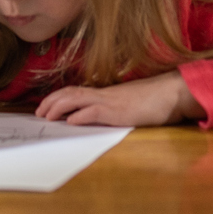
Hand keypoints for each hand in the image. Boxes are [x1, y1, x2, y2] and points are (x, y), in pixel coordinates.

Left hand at [34, 71, 205, 126]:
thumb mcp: (132, 104)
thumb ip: (117, 108)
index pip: (77, 91)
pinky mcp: (119, 110)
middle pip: (71, 92)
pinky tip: (70, 122)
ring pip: (77, 99)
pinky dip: (80, 116)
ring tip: (46, 116)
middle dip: (52, 101)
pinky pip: (94, 111)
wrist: (174, 92)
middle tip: (39, 113)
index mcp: (108, 93)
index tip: (47, 106)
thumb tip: (103, 116)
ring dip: (58, 107)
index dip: (59, 98)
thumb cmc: (157, 100)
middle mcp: (105, 94)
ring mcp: (111, 101)